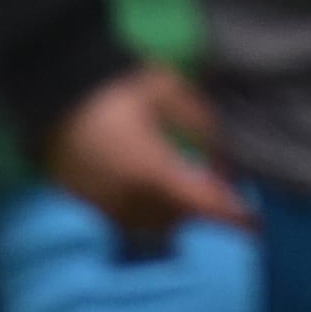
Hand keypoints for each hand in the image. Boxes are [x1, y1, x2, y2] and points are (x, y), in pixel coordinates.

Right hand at [42, 63, 247, 241]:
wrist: (58, 87)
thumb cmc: (119, 84)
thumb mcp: (172, 93)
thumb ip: (205, 128)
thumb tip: (227, 164)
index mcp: (151, 172)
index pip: (200, 207)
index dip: (230, 218)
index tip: (253, 221)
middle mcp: (127, 199)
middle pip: (178, 222)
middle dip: (203, 215)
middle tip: (227, 205)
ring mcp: (103, 206)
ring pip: (152, 227)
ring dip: (176, 217)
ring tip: (195, 199)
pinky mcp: (87, 206)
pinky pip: (127, 223)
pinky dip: (149, 216)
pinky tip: (160, 199)